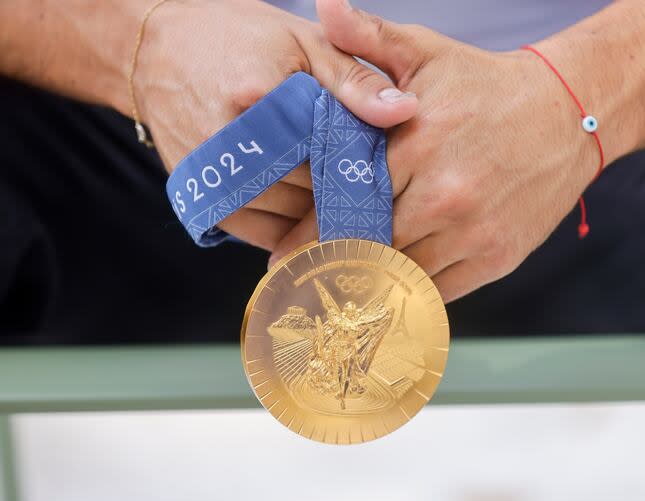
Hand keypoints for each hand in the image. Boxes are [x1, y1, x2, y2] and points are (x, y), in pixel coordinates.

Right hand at [133, 0, 417, 249]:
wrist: (158, 54)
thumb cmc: (239, 41)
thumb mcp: (303, 44)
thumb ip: (355, 81)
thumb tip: (407, 110)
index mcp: (261, 98)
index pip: (335, 152)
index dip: (367, 164)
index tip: (391, 168)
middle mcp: (231, 144)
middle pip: (316, 191)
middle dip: (350, 192)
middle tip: (376, 191)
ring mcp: (213, 178)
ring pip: (293, 221)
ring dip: (325, 217)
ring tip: (346, 201)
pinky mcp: (203, 201)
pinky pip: (265, 236)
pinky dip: (295, 231)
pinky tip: (311, 214)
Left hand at [270, 0, 620, 300]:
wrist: (570, 114)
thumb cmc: (487, 87)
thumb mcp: (427, 53)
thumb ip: (368, 38)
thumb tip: (322, 6)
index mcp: (418, 145)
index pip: (347, 201)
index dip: (311, 233)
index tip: (284, 255)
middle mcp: (446, 195)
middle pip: (370, 244)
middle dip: (335, 262)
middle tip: (306, 278)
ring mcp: (474, 232)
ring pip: (402, 273)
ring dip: (372, 280)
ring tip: (344, 287)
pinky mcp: (498, 258)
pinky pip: (439, 289)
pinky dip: (412, 289)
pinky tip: (392, 284)